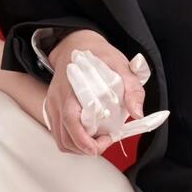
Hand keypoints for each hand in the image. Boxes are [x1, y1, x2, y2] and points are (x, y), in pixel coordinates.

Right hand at [42, 29, 145, 154]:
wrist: (76, 44)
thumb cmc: (98, 55)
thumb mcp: (121, 66)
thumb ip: (132, 89)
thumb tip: (138, 113)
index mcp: (73, 88)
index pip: (71, 120)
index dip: (82, 139)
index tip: (98, 147)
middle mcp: (59, 99)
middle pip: (65, 136)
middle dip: (85, 147)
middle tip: (106, 141)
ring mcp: (53, 105)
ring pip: (60, 138)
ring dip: (79, 147)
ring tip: (97, 140)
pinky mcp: (53, 109)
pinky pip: (59, 133)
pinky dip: (73, 141)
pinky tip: (87, 136)